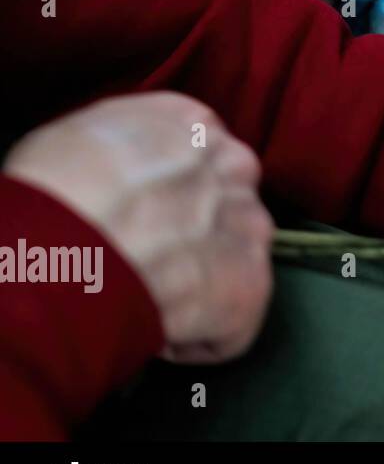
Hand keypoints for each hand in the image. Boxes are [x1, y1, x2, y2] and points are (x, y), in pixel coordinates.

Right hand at [3, 93, 273, 363]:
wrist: (67, 252)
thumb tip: (122, 170)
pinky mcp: (250, 287)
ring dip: (203, 281)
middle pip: (229, 200)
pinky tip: (163, 333)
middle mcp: (231, 167)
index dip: (174, 188)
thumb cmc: (53, 195)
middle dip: (197, 230)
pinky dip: (203, 338)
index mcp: (191, 126)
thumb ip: (127, 145)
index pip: (202, 150)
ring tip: (150, 295)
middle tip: (148, 255)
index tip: (149, 209)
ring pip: (237, 255)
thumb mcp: (78, 136)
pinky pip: (236, 320)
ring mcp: (248, 226)